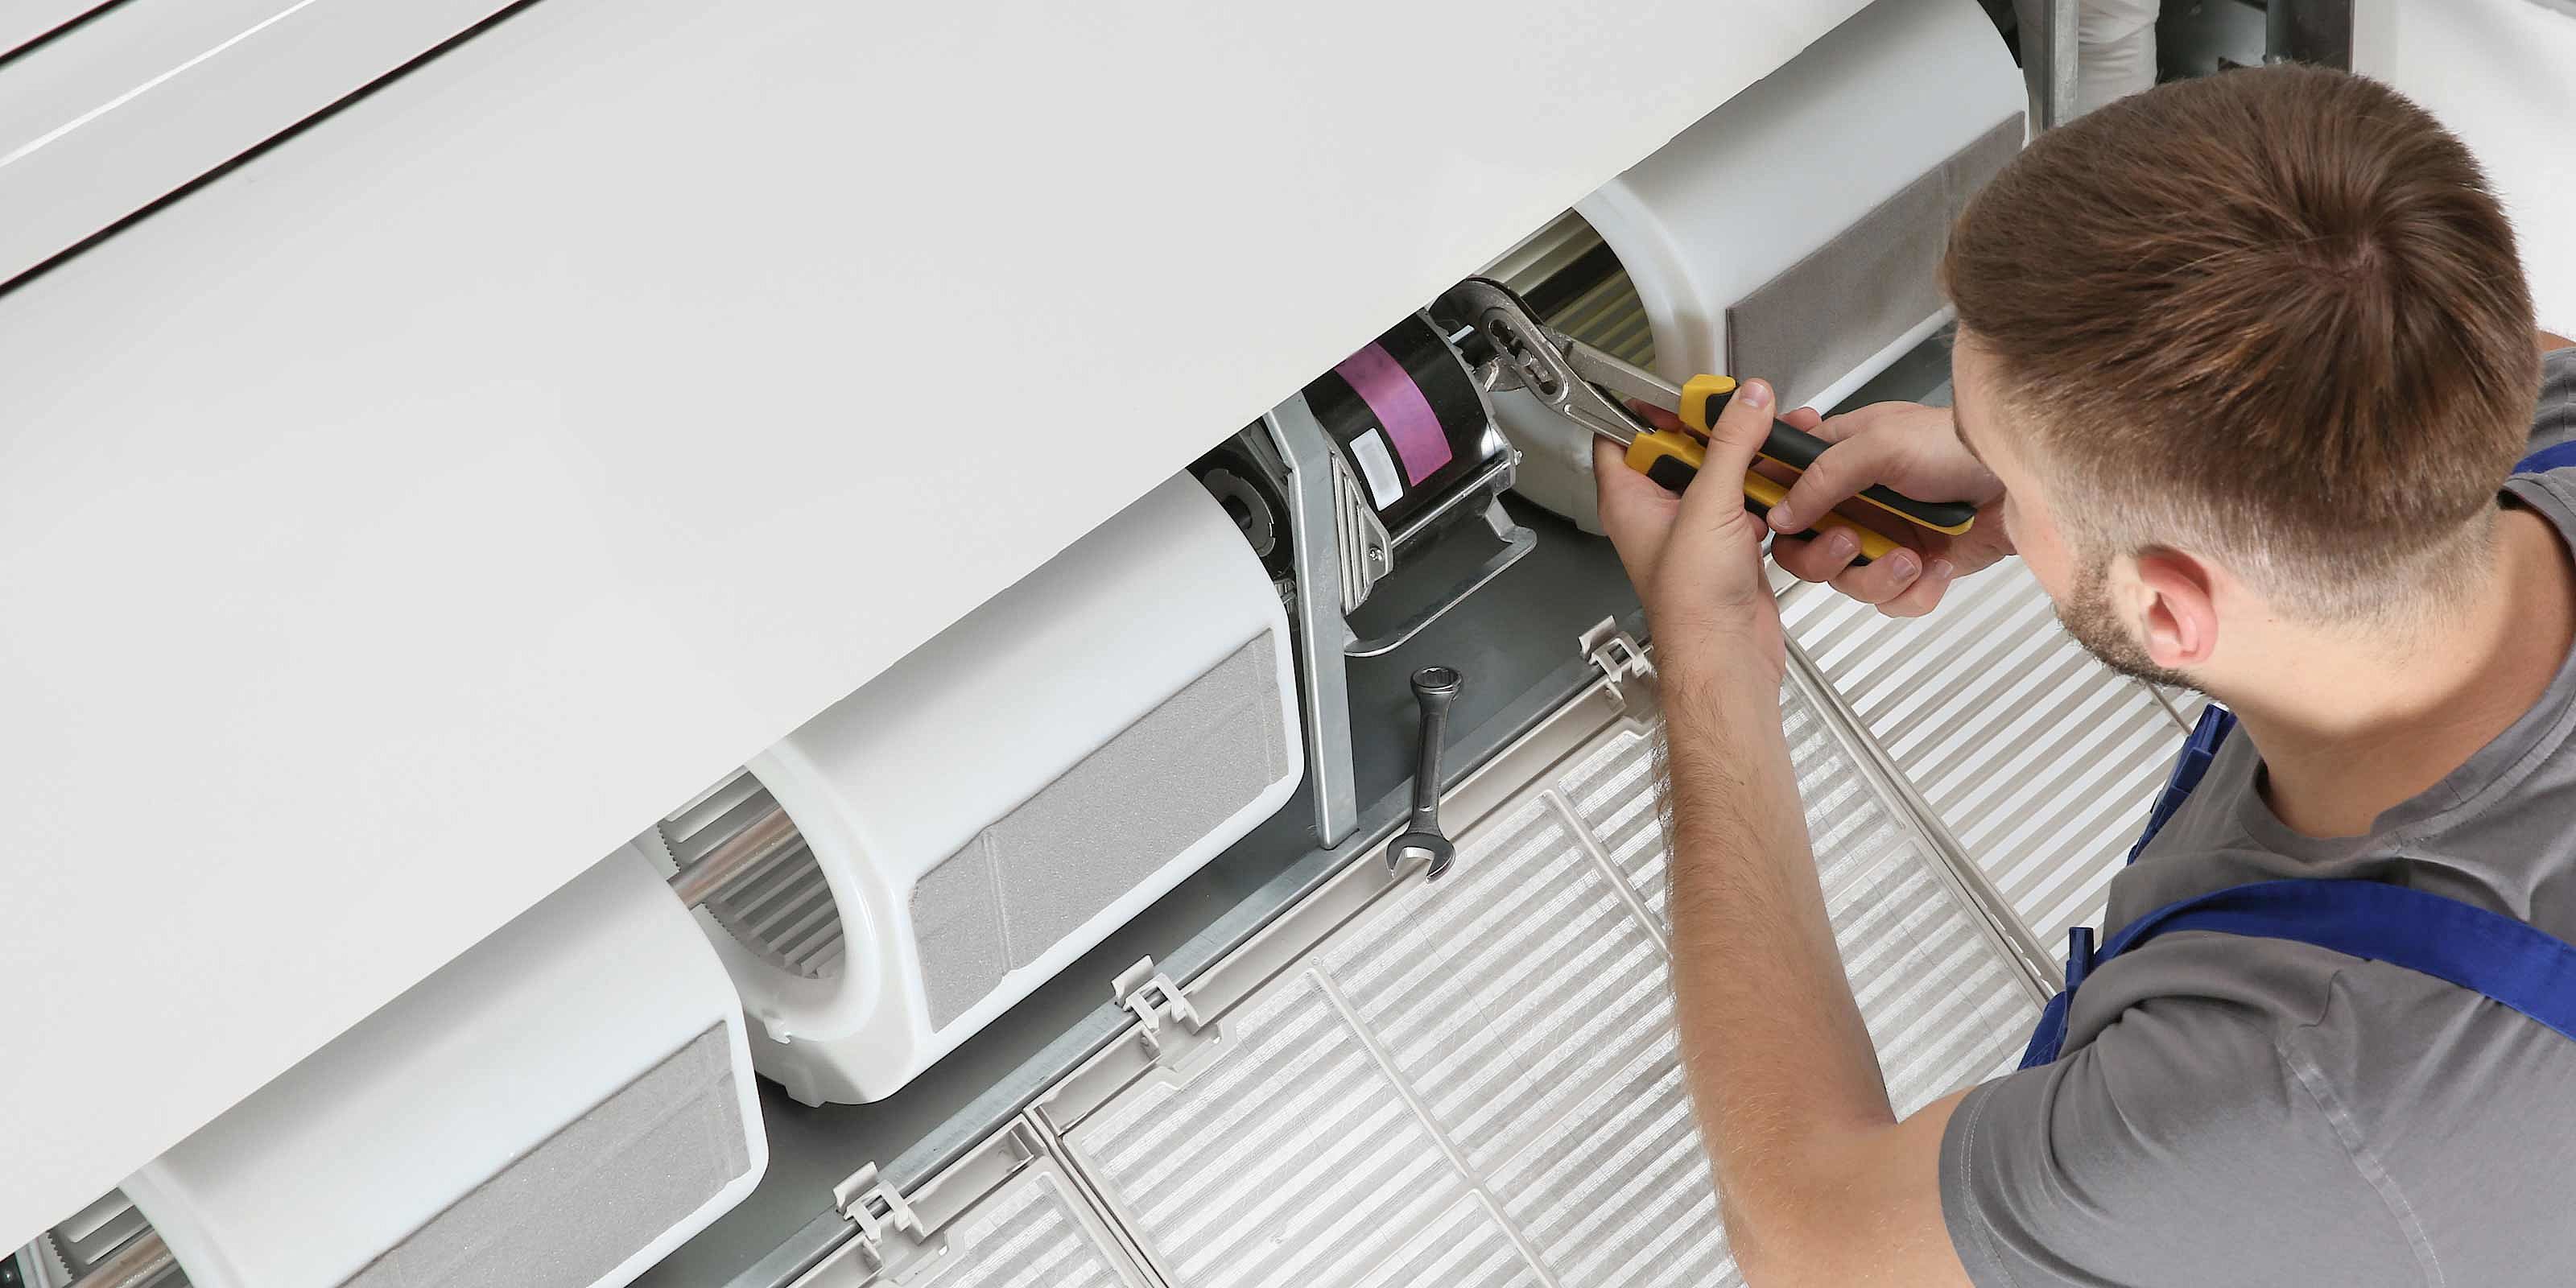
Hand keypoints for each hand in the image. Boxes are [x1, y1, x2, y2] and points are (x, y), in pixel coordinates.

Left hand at [1593, 379, 1786, 682]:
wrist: (1727, 655)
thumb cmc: (1692, 602)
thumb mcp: (1709, 505)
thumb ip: (1729, 446)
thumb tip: (1747, 402)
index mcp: (1629, 500)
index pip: (1620, 435)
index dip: (1647, 408)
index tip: (1682, 390)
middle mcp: (1657, 513)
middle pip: (1681, 450)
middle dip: (1717, 428)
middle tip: (1744, 408)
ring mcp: (1695, 530)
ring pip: (1719, 475)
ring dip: (1748, 458)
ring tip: (1775, 434)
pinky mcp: (1729, 546)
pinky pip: (1747, 503)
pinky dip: (1767, 490)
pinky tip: (1784, 480)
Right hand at [1763, 402, 2012, 617]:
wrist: (2025, 484)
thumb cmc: (1960, 448)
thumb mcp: (1882, 445)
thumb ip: (1823, 477)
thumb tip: (1783, 512)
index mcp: (1840, 457)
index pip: (1785, 485)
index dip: (1774, 509)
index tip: (1777, 526)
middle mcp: (1857, 500)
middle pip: (1805, 547)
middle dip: (1825, 557)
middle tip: (1851, 544)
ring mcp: (1885, 536)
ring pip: (1847, 582)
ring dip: (1878, 579)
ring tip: (1910, 560)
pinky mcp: (1915, 568)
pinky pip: (1891, 601)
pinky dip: (1915, 593)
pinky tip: (1939, 568)